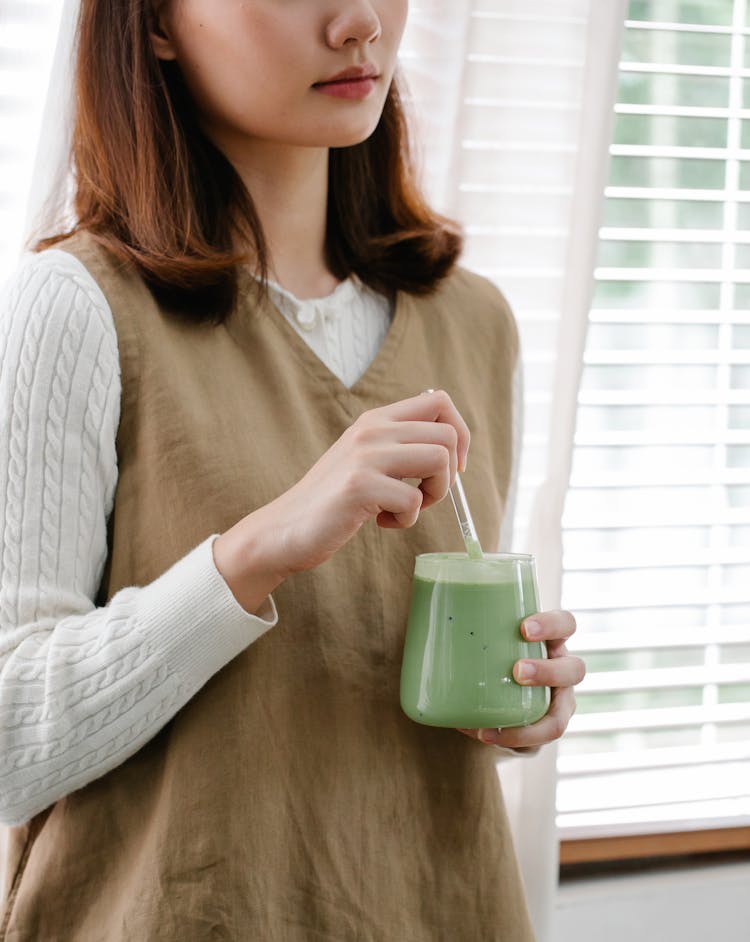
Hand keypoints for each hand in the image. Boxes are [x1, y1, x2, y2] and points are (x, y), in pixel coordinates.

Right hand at [214, 389, 469, 592]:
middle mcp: (371, 429)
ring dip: (433, 494)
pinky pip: (413, 499)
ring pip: (439, 460)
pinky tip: (382, 522)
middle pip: (448, 436)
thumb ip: (399, 444)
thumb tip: (453, 446)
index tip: (451, 466)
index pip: (440, 402)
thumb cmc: (333, 500)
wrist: (285, 528)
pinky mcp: (359, 486)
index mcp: (376, 419)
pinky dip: (407, 520)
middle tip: (422, 496)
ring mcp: (365, 456)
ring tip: (406, 508)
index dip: (460, 434)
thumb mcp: (366, 458)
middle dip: (448, 475)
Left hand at [456, 609, 584, 749]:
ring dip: (532, 724)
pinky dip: (509, 739)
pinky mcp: (543, 727)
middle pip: (574, 669)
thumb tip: (423, 621)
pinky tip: (482, 734)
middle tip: (517, 671)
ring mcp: (558, 701)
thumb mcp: (490, 638)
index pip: (566, 624)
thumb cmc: (494, 653)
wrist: (500, 690)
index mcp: (552, 640)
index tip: (524, 627)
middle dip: (548, 671)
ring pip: (561, 715)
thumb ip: (468, 628)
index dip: (552, 625)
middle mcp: (562, 670)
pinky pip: (535, 740)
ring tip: (492, 727)